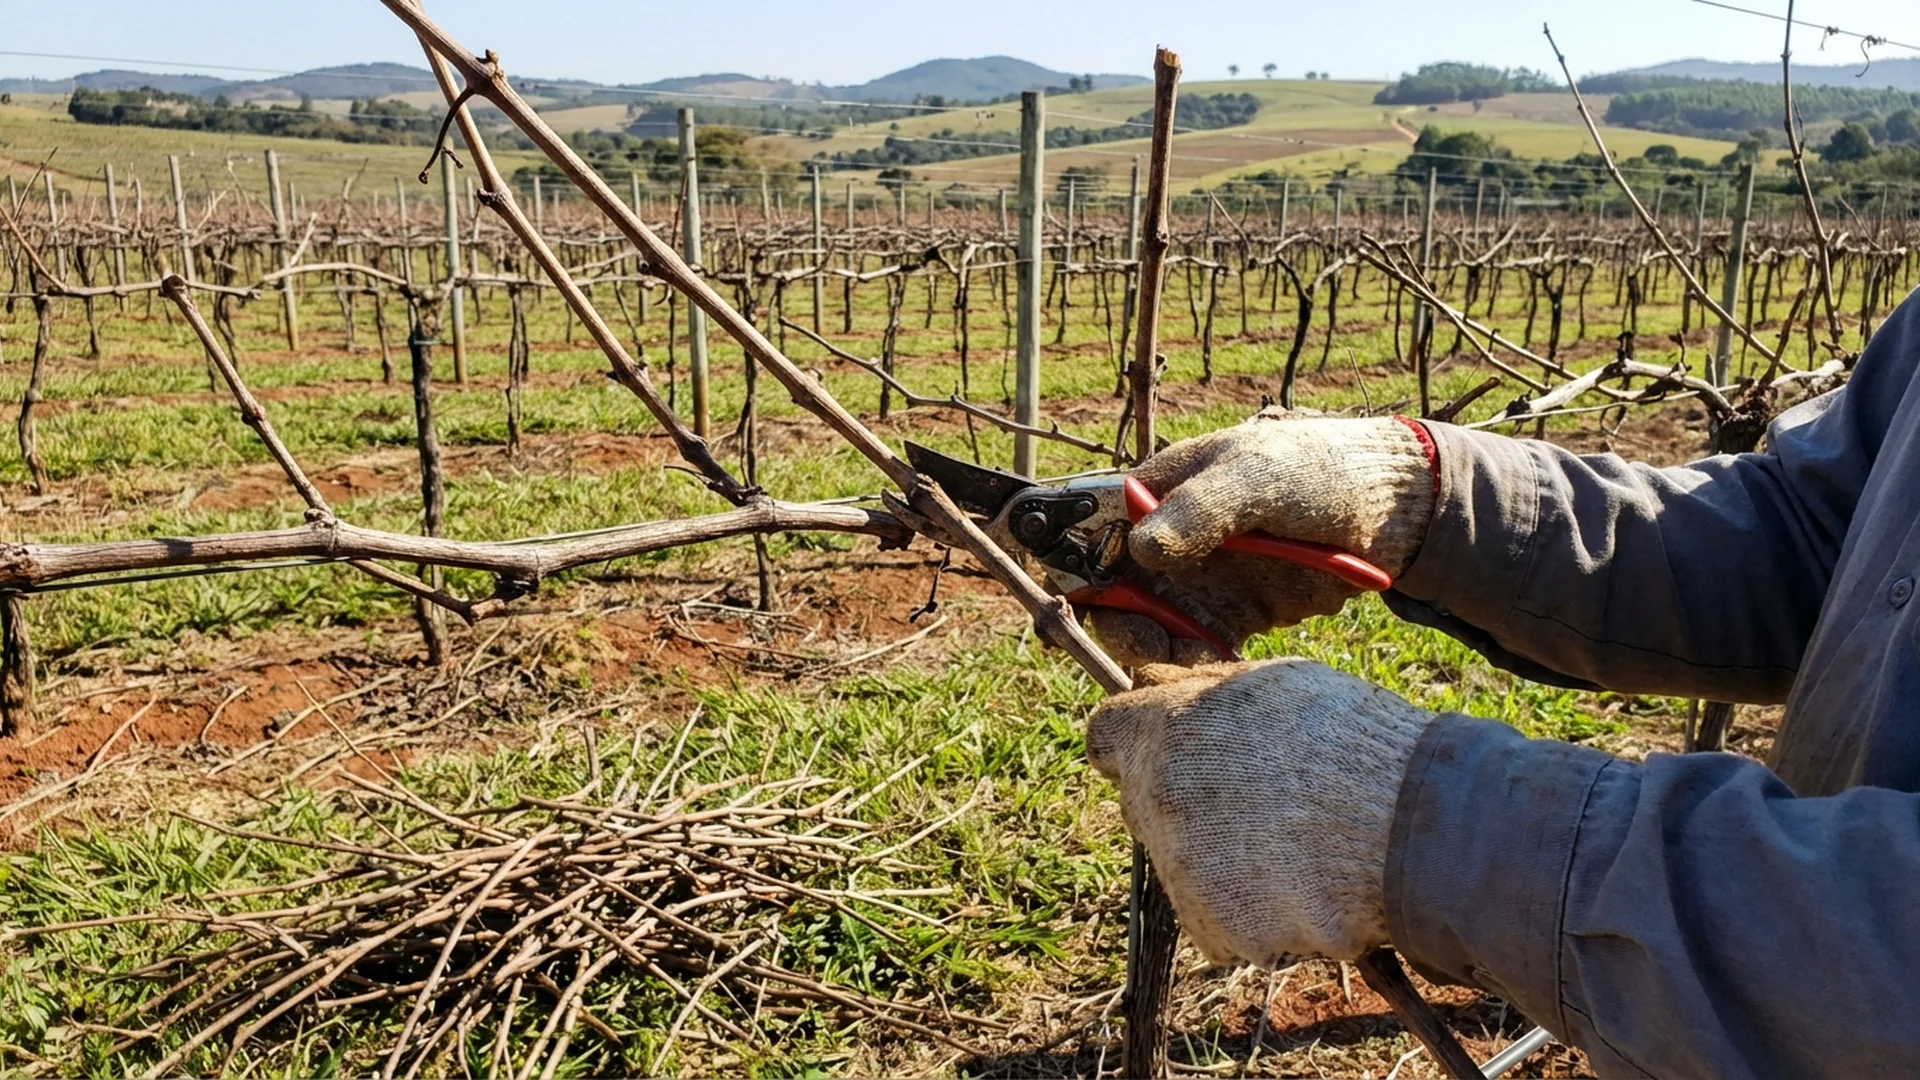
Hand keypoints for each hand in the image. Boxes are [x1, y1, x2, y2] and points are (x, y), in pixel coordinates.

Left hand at [1086, 659, 1435, 965]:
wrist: (1407, 826)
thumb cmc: (1350, 740)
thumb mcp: (1272, 684)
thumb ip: (1199, 687)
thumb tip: (1149, 682)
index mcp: (1165, 732)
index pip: (1105, 737)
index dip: (1135, 741)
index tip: (1165, 748)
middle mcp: (1158, 799)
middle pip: (1143, 804)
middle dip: (1183, 801)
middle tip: (1255, 799)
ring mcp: (1183, 868)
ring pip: (1183, 865)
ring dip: (1221, 859)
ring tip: (1295, 843)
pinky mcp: (1215, 927)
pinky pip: (1218, 919)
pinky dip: (1251, 912)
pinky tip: (1300, 885)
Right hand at [1089, 412, 1437, 666]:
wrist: (1393, 509)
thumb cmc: (1317, 470)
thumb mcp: (1255, 477)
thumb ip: (1198, 510)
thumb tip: (1140, 548)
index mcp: (1162, 493)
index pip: (1097, 530)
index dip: (1077, 563)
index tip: (1085, 600)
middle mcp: (1171, 542)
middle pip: (1117, 592)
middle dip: (1122, 624)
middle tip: (1146, 649)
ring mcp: (1202, 582)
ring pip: (1153, 629)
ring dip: (1157, 654)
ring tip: (1180, 669)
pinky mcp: (1234, 618)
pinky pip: (1198, 651)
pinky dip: (1196, 669)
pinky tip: (1210, 679)